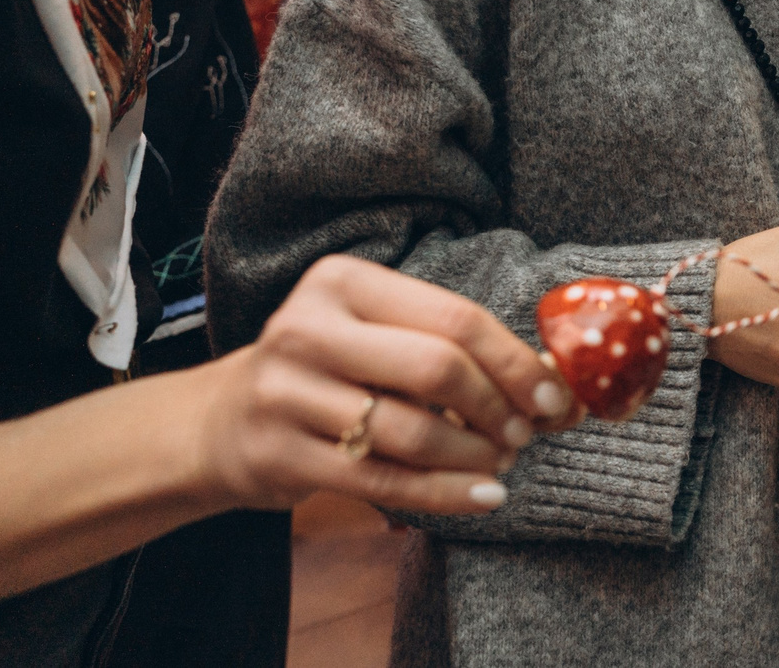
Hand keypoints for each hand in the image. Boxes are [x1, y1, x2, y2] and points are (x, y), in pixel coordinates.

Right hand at [189, 254, 581, 515]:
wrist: (220, 420)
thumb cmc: (330, 370)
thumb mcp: (377, 335)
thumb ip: (451, 346)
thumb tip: (557, 380)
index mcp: (342, 282)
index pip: (454, 317)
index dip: (514, 361)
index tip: (554, 396)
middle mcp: (307, 328)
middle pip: (435, 367)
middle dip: (497, 406)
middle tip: (525, 434)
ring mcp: (285, 393)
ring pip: (410, 430)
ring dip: (472, 454)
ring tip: (500, 462)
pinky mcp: (277, 455)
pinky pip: (382, 481)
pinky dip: (444, 493)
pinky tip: (483, 496)